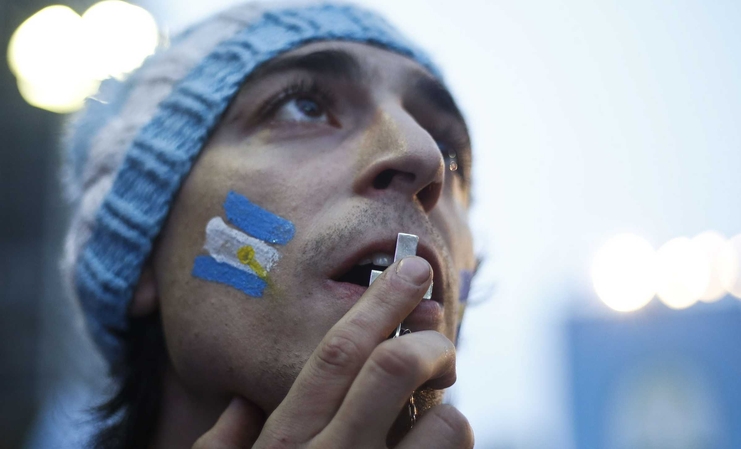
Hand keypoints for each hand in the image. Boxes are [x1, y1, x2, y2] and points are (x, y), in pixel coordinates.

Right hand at [193, 256, 473, 448]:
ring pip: (444, 420)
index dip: (380, 304)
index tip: (410, 270)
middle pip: (393, 367)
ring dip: (447, 406)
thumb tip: (237, 404)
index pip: (337, 354)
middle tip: (437, 326)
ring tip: (434, 413)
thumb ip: (222, 445)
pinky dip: (454, 437)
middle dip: (427, 336)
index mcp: (285, 442)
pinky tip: (436, 444)